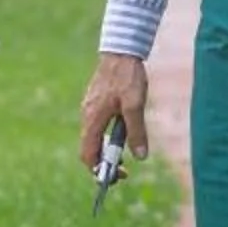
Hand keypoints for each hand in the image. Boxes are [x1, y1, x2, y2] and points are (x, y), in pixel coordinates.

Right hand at [79, 53, 151, 170]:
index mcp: (93, 120)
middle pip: (89, 149)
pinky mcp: (94, 102)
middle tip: (124, 169)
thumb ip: (137, 132)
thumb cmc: (127, 77)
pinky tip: (122, 131)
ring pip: (93, 138)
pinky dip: (106, 136)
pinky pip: (97, 126)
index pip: (88, 155)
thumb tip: (140, 157)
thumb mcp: (135, 106)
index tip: (118, 175)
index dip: (99, 170)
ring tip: (125, 151)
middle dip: (104, 162)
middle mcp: (87, 116)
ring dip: (107, 149)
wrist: (121, 51)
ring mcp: (89, 109)